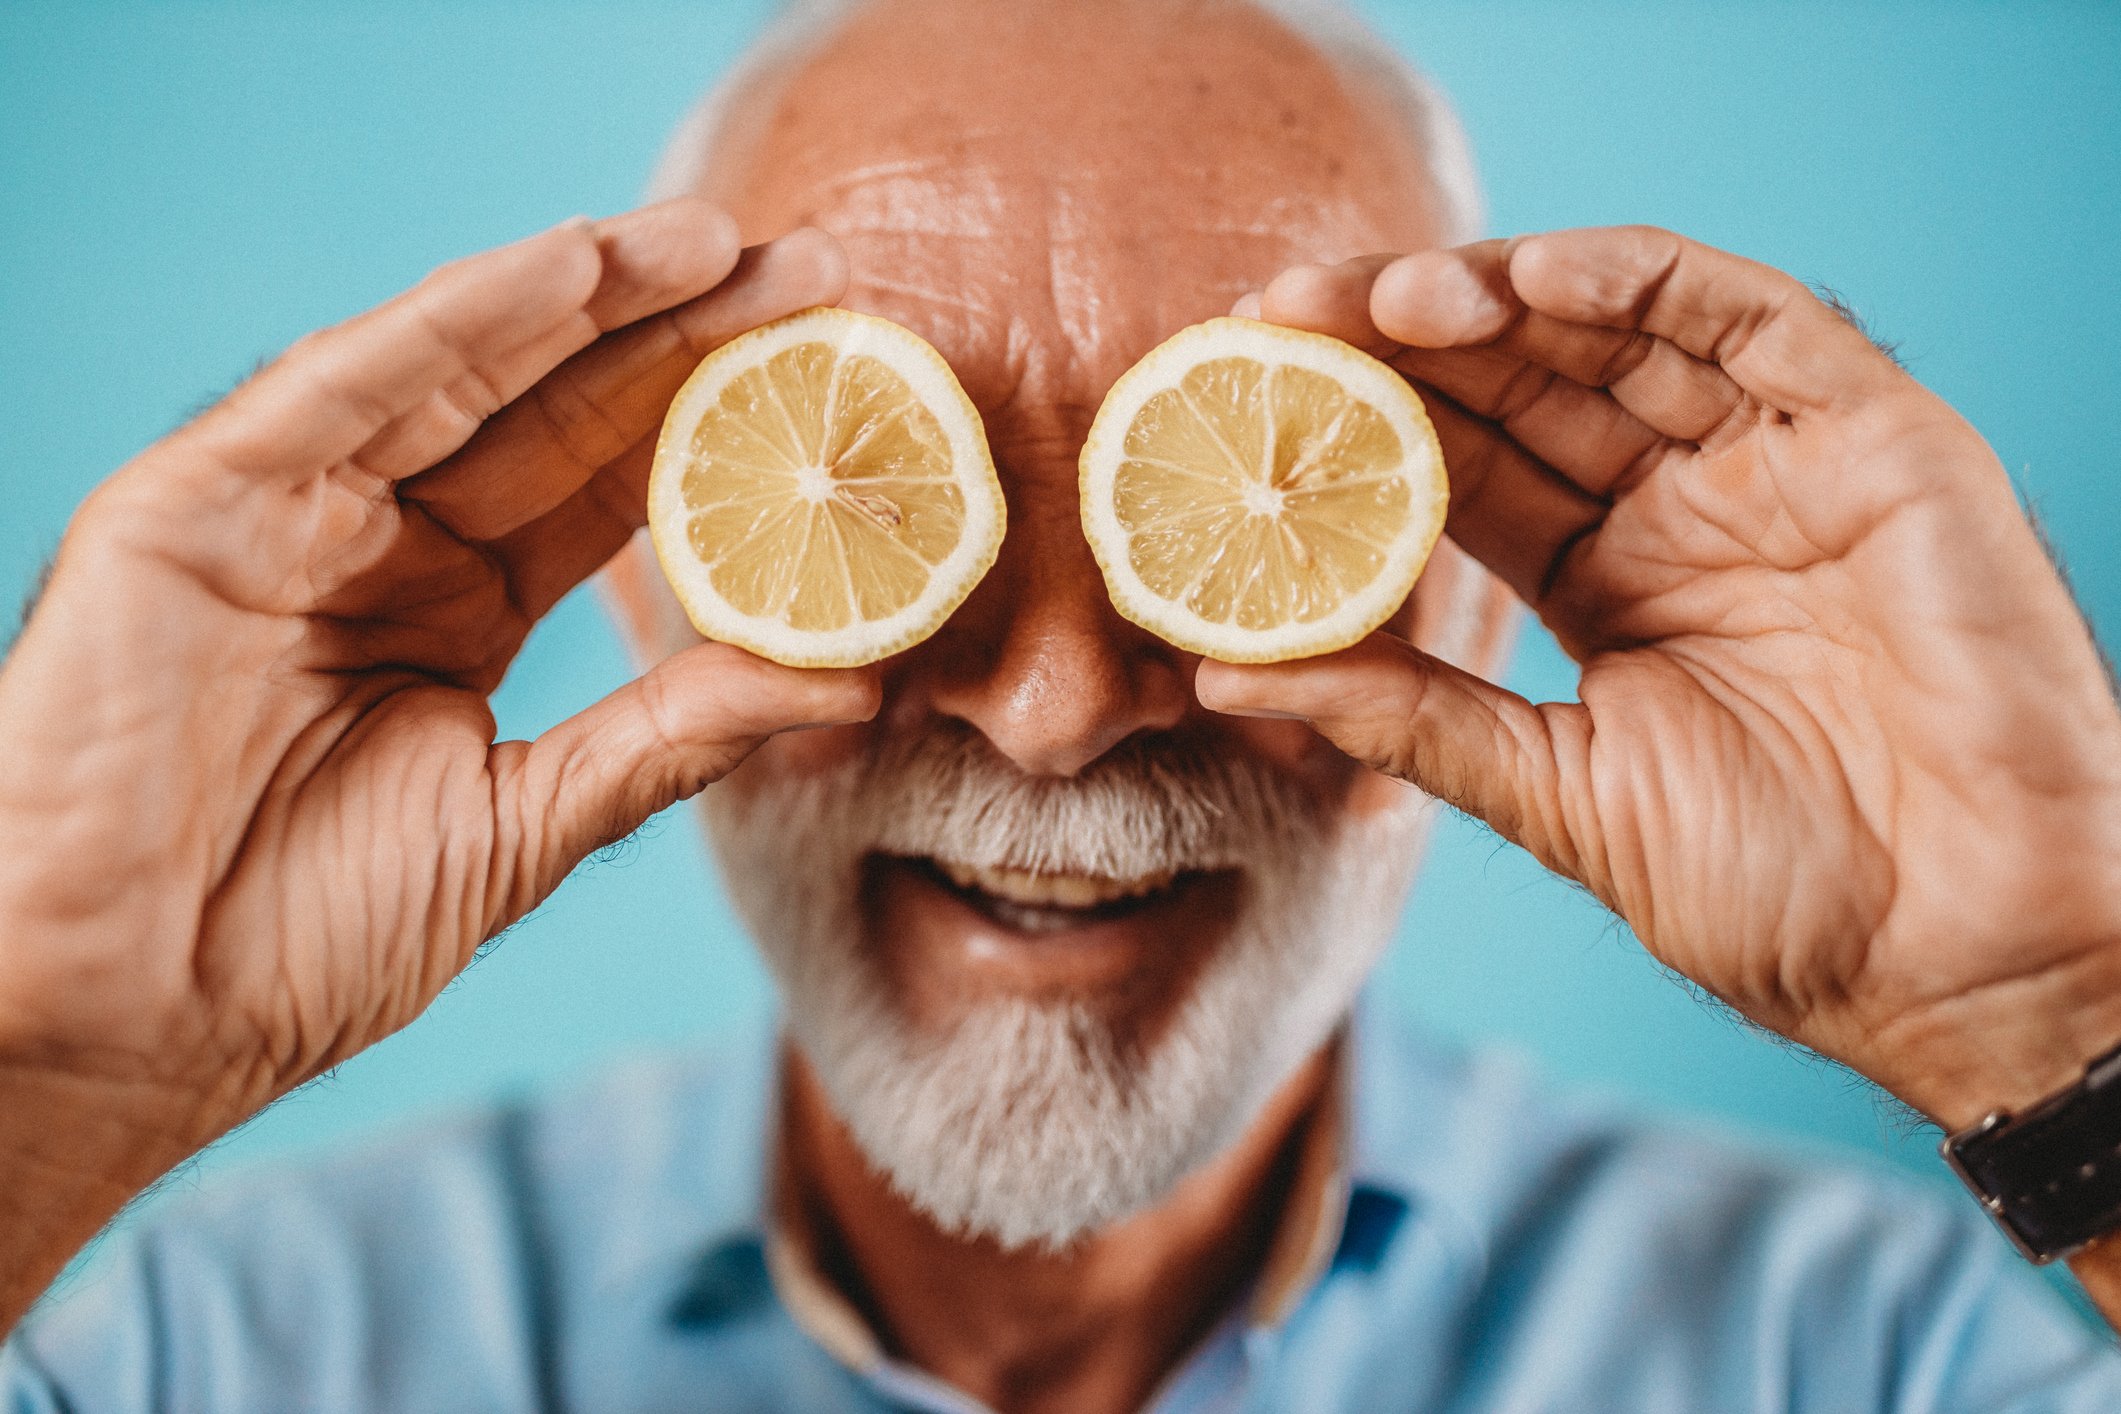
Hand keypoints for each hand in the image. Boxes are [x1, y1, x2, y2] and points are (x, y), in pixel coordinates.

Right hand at [0, 198, 877, 1322]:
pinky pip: (344, 385)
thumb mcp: (524, 824)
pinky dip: (457, 320)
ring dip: (589, 297)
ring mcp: (291, 511)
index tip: (827, 373)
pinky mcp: (201, 499)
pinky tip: (572, 270)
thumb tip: (852, 687)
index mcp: (455, 609)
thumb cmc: (306, 942)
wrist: (137, 1016)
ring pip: (461, 371)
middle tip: (808, 273)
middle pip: (552, 409)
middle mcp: (381, 540)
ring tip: (714, 243)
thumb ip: (670, 738)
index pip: (605, 488)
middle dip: (676, 336)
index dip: (712, 423)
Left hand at [1202, 227, 2120, 1131]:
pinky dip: (1651, 284)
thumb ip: (1407, 715)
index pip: (1468, 465)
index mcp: (1610, 580)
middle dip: (1406, 341)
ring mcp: (1781, 467)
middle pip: (1527, 383)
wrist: (1956, 960)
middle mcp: (1686, 507)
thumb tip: (1223, 676)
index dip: (1364, 420)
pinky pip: (1760, 324)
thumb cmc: (1777, 897)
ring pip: (1624, 332)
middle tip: (1286, 315)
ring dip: (1504, 297)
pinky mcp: (1878, 443)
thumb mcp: (1555, 791)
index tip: (1252, 389)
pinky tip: (1536, 280)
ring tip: (1392, 299)